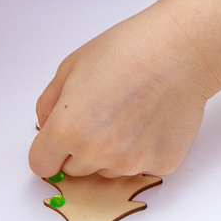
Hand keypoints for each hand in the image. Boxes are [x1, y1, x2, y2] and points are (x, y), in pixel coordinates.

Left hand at [28, 3, 213, 181]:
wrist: (180, 50)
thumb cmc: (128, 50)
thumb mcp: (71, 66)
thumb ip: (48, 104)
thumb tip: (47, 127)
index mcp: (67, 130)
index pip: (41, 164)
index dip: (49, 150)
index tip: (60, 141)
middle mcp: (96, 154)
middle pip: (74, 170)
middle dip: (81, 149)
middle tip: (103, 116)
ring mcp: (130, 163)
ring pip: (107, 171)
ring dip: (112, 152)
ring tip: (131, 114)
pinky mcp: (160, 165)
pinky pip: (141, 167)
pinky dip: (144, 150)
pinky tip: (152, 120)